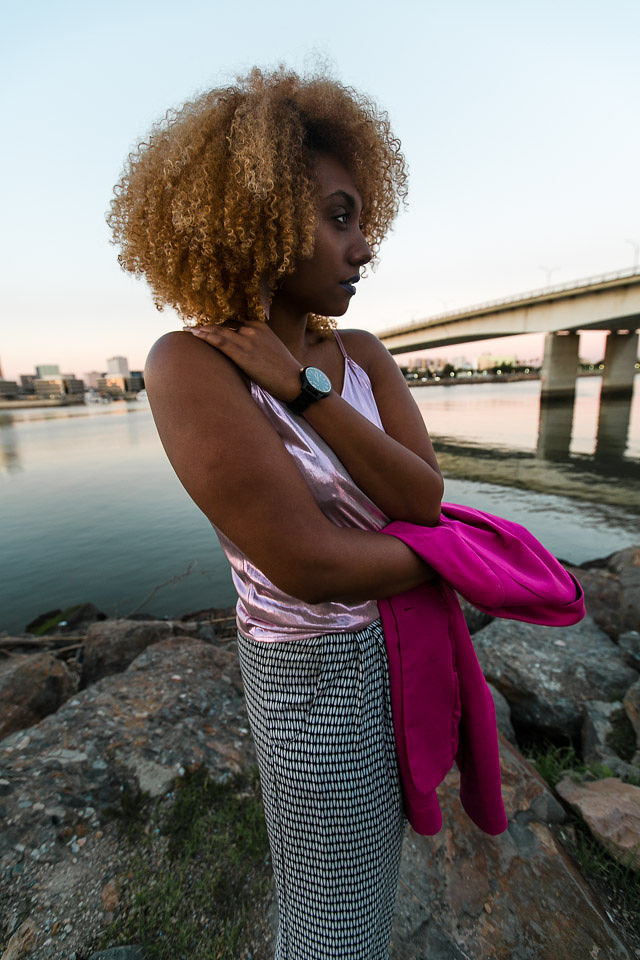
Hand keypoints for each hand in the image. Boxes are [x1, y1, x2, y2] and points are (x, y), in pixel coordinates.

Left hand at [184, 322, 301, 401]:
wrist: (294, 380)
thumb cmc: (285, 371)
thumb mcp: (272, 351)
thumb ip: (257, 346)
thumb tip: (247, 355)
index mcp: (259, 326)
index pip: (234, 323)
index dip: (219, 326)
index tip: (208, 329)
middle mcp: (252, 329)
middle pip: (223, 325)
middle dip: (207, 327)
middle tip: (193, 329)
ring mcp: (246, 339)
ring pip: (217, 330)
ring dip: (200, 330)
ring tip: (188, 330)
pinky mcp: (242, 352)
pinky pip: (218, 340)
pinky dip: (204, 336)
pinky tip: (193, 334)